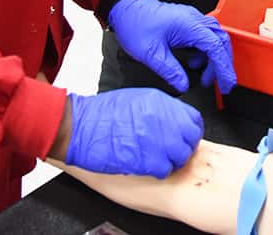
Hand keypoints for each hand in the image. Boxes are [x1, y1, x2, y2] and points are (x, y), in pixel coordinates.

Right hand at [64, 89, 203, 177]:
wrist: (79, 126)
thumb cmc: (101, 114)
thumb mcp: (137, 99)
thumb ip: (160, 110)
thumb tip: (173, 121)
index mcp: (160, 102)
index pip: (193, 119)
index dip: (190, 132)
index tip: (184, 138)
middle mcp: (161, 118)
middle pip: (190, 139)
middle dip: (184, 148)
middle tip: (173, 153)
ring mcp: (154, 138)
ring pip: (180, 156)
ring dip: (172, 162)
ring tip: (159, 161)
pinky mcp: (144, 158)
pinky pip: (164, 169)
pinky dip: (159, 172)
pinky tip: (149, 168)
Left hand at [110, 0, 236, 93]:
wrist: (125, 8)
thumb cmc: (135, 24)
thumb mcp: (150, 53)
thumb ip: (170, 71)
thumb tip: (183, 85)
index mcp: (189, 25)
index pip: (215, 47)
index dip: (223, 68)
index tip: (226, 84)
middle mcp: (194, 19)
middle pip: (221, 41)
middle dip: (224, 64)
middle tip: (222, 84)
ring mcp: (192, 19)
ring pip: (215, 37)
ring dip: (215, 58)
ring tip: (206, 77)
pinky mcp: (188, 22)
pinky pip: (206, 36)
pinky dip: (206, 52)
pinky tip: (195, 62)